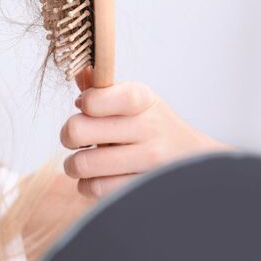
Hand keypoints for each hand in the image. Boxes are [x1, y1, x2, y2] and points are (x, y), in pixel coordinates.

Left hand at [60, 67, 231, 197]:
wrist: (193, 159)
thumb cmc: (151, 125)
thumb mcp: (134, 99)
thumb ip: (102, 89)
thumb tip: (79, 72)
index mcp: (142, 99)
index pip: (96, 98)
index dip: (84, 103)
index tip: (86, 107)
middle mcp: (148, 128)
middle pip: (78, 131)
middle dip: (68, 135)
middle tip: (75, 139)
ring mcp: (148, 160)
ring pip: (83, 164)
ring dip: (73, 164)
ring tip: (82, 161)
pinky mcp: (142, 187)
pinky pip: (95, 188)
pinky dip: (87, 185)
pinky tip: (97, 178)